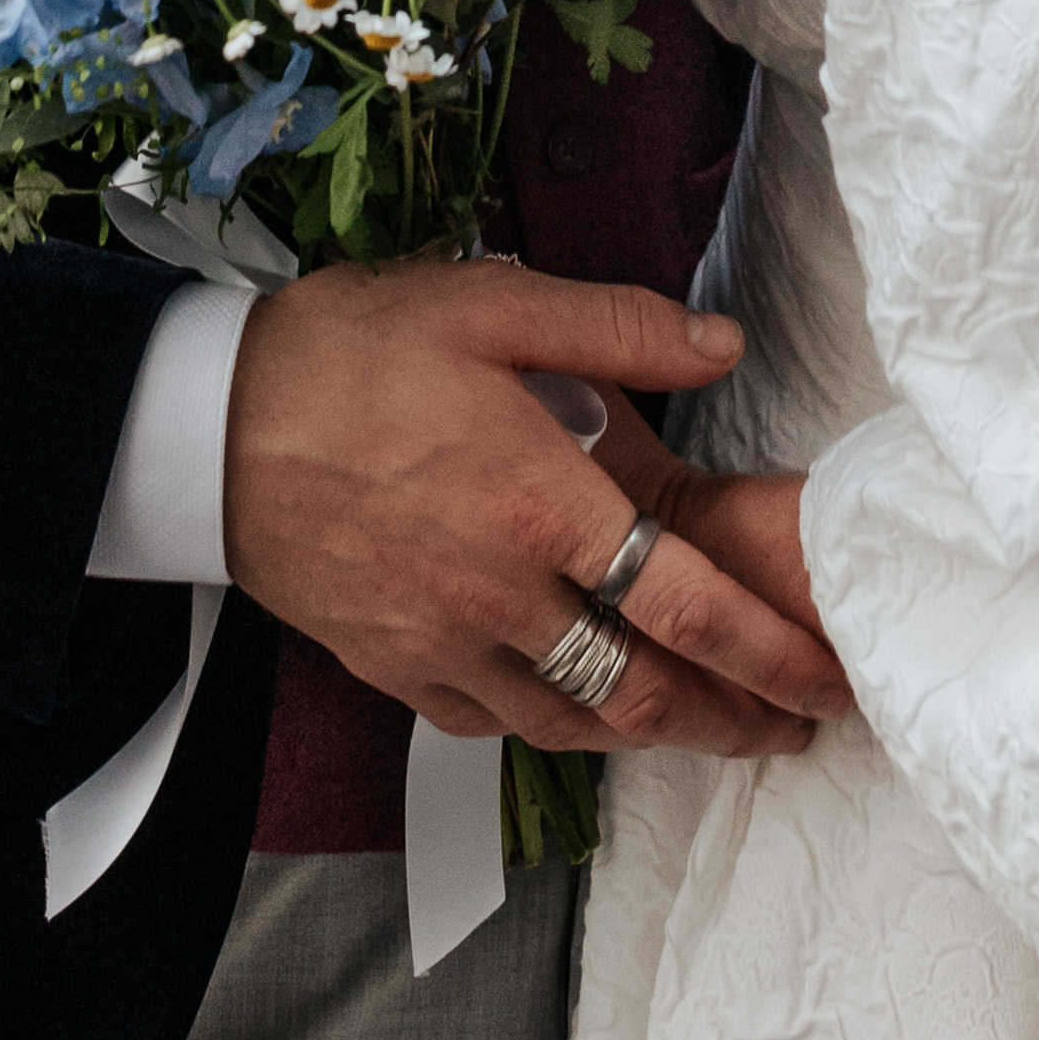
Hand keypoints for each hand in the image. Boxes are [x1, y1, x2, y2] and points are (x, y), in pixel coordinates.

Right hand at [223, 254, 855, 754]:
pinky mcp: (395, 666)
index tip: (829, 678)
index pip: (691, 606)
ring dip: (658, 735)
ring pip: (577, 724)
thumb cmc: (351, 351)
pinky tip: (579, 712)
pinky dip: (555, 728)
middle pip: (648, 693)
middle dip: (737, 720)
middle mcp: (506, 597)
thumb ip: (618, 327)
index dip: (774, 653)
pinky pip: (495, 724)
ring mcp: (447, 645)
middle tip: (795, 728)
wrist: (209, 424)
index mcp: (545, 506)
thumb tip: (723, 345)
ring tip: (714, 730)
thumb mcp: (491, 303)